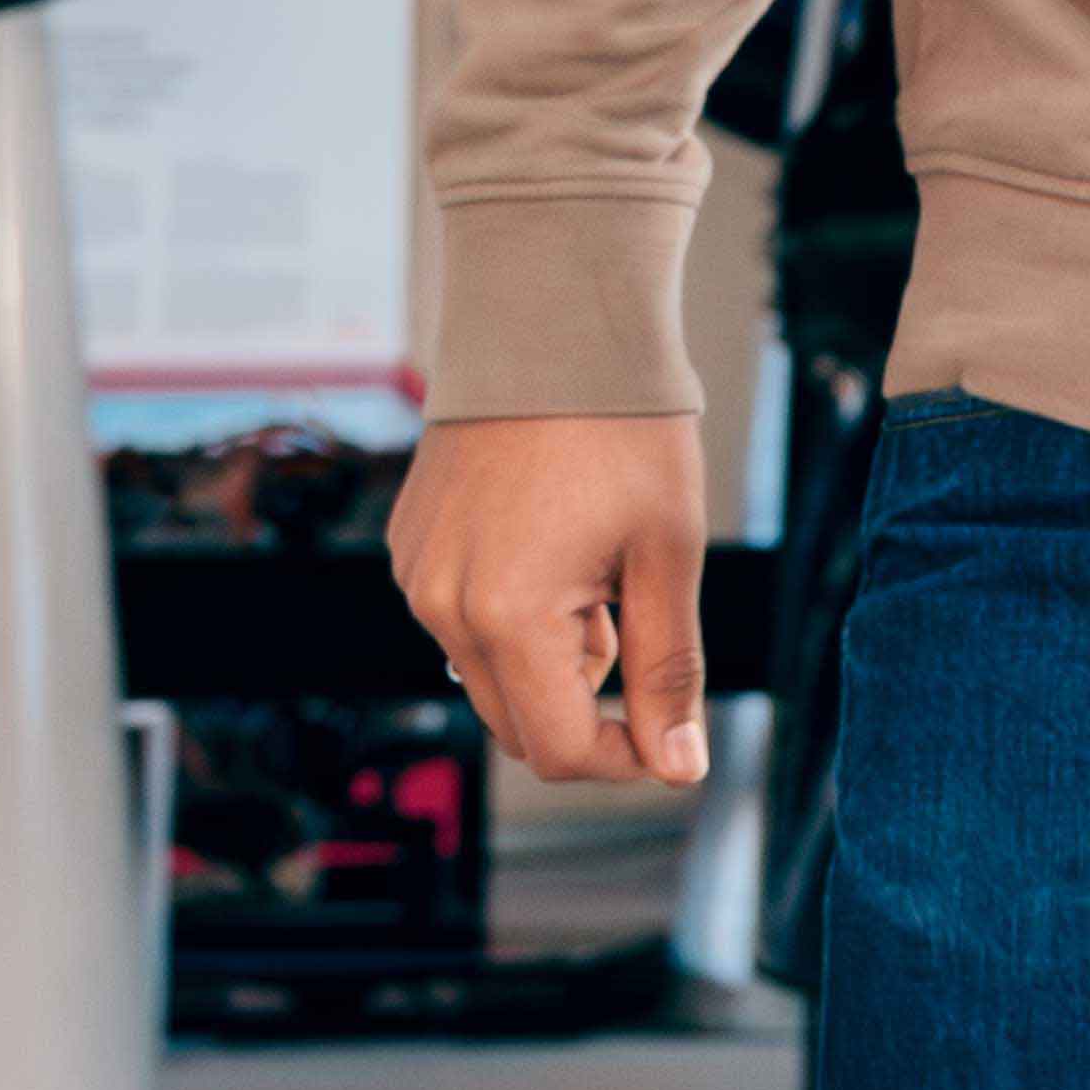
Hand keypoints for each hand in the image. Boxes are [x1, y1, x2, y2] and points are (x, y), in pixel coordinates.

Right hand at [386, 407, 714, 789]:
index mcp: (506, 616)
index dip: (624, 759)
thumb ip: (668, 670)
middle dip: (586, 706)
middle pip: (518, 724)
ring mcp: (417, 576)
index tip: (669, 732)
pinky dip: (512, 616)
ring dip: (550, 660)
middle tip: (635, 624)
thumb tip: (679, 768)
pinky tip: (554, 549)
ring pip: (489, 674)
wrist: (551, 321)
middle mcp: (442, 607)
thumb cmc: (623, 429)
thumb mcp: (667, 554)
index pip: (559, 750)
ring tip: (598, 575)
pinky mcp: (410, 548)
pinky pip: (461, 620)